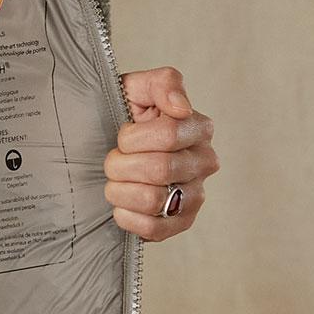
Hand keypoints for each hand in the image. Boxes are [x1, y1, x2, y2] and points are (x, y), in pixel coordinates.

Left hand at [103, 66, 217, 241]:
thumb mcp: (137, 87)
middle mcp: (205, 162)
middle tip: (113, 160)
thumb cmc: (125, 113)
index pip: (167, 135)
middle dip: (121, 164)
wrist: (109, 146)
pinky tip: (122, 204)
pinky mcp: (182, 222)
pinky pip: (154, 229)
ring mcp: (196, 195)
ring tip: (116, 181)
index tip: (123, 135)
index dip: (132, 137)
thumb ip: (163, 84)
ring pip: (153, 200)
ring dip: (120, 190)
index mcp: (198, 127)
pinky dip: (127, 217)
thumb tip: (182, 108)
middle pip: (159, 169)